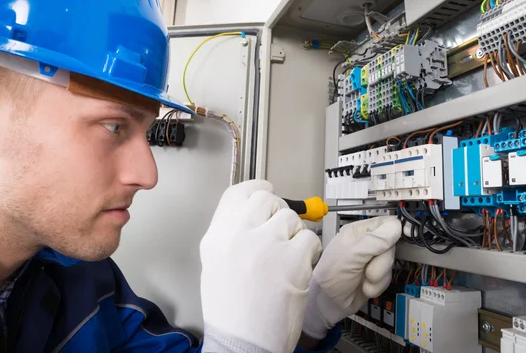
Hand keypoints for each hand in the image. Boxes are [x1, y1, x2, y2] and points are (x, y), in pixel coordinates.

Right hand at [200, 180, 321, 352]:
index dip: (257, 189)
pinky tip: (299, 265)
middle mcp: (238, 235)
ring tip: (287, 256)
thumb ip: (232, 233)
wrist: (244, 343)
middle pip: (266, 198)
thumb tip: (255, 213)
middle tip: (281, 229)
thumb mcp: (215, 263)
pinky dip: (309, 250)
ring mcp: (266, 244)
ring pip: (290, 217)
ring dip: (294, 233)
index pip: (238, 193)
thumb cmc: (231, 311)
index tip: (266, 191)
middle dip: (277, 211)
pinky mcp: (292, 259)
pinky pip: (309, 238)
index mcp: (216, 237)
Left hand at [301, 216, 401, 339]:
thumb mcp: (351, 255)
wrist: (328, 303)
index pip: (386, 223)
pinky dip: (378, 286)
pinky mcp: (376, 275)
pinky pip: (388, 277)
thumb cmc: (331, 275)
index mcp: (358, 231)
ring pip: (391, 264)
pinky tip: (365, 287)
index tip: (395, 244)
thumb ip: (374, 241)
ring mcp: (372, 260)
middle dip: (382, 262)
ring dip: (379, 277)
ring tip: (364, 280)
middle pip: (392, 246)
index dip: (394, 232)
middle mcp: (367, 243)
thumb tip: (396, 226)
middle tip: (368, 271)